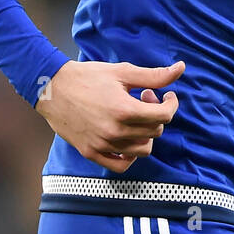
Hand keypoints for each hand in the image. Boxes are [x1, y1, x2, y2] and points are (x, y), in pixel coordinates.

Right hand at [36, 59, 184, 172]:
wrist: (51, 87)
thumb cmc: (87, 76)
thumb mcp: (122, 71)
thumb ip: (154, 75)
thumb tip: (181, 68)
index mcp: (124, 110)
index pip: (164, 116)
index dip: (171, 104)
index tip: (167, 96)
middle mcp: (114, 131)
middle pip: (155, 132)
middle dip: (156, 114)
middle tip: (144, 98)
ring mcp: (102, 145)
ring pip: (142, 150)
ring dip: (146, 133)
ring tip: (134, 116)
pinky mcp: (91, 153)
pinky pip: (121, 165)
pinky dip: (130, 155)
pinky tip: (127, 137)